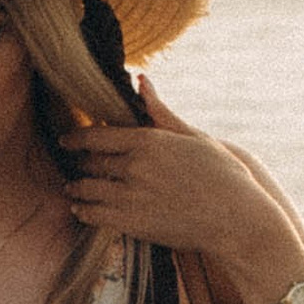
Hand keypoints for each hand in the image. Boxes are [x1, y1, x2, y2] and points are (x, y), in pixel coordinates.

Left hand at [58, 79, 303, 297]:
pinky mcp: (132, 224)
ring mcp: (130, 197)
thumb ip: (160, 111)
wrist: (236, 220)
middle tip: (73, 164)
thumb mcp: (193, 137)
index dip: (76, 139)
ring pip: (88, 190)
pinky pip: (94, 216)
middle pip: (91, 163)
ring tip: (73, 190)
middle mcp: (134, 167)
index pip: (97, 137)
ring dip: (77, 189)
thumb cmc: (222, 175)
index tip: (67, 140)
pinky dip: (84, 212)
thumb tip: (141, 80)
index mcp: (148, 141)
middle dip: (79, 163)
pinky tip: (82, 210)